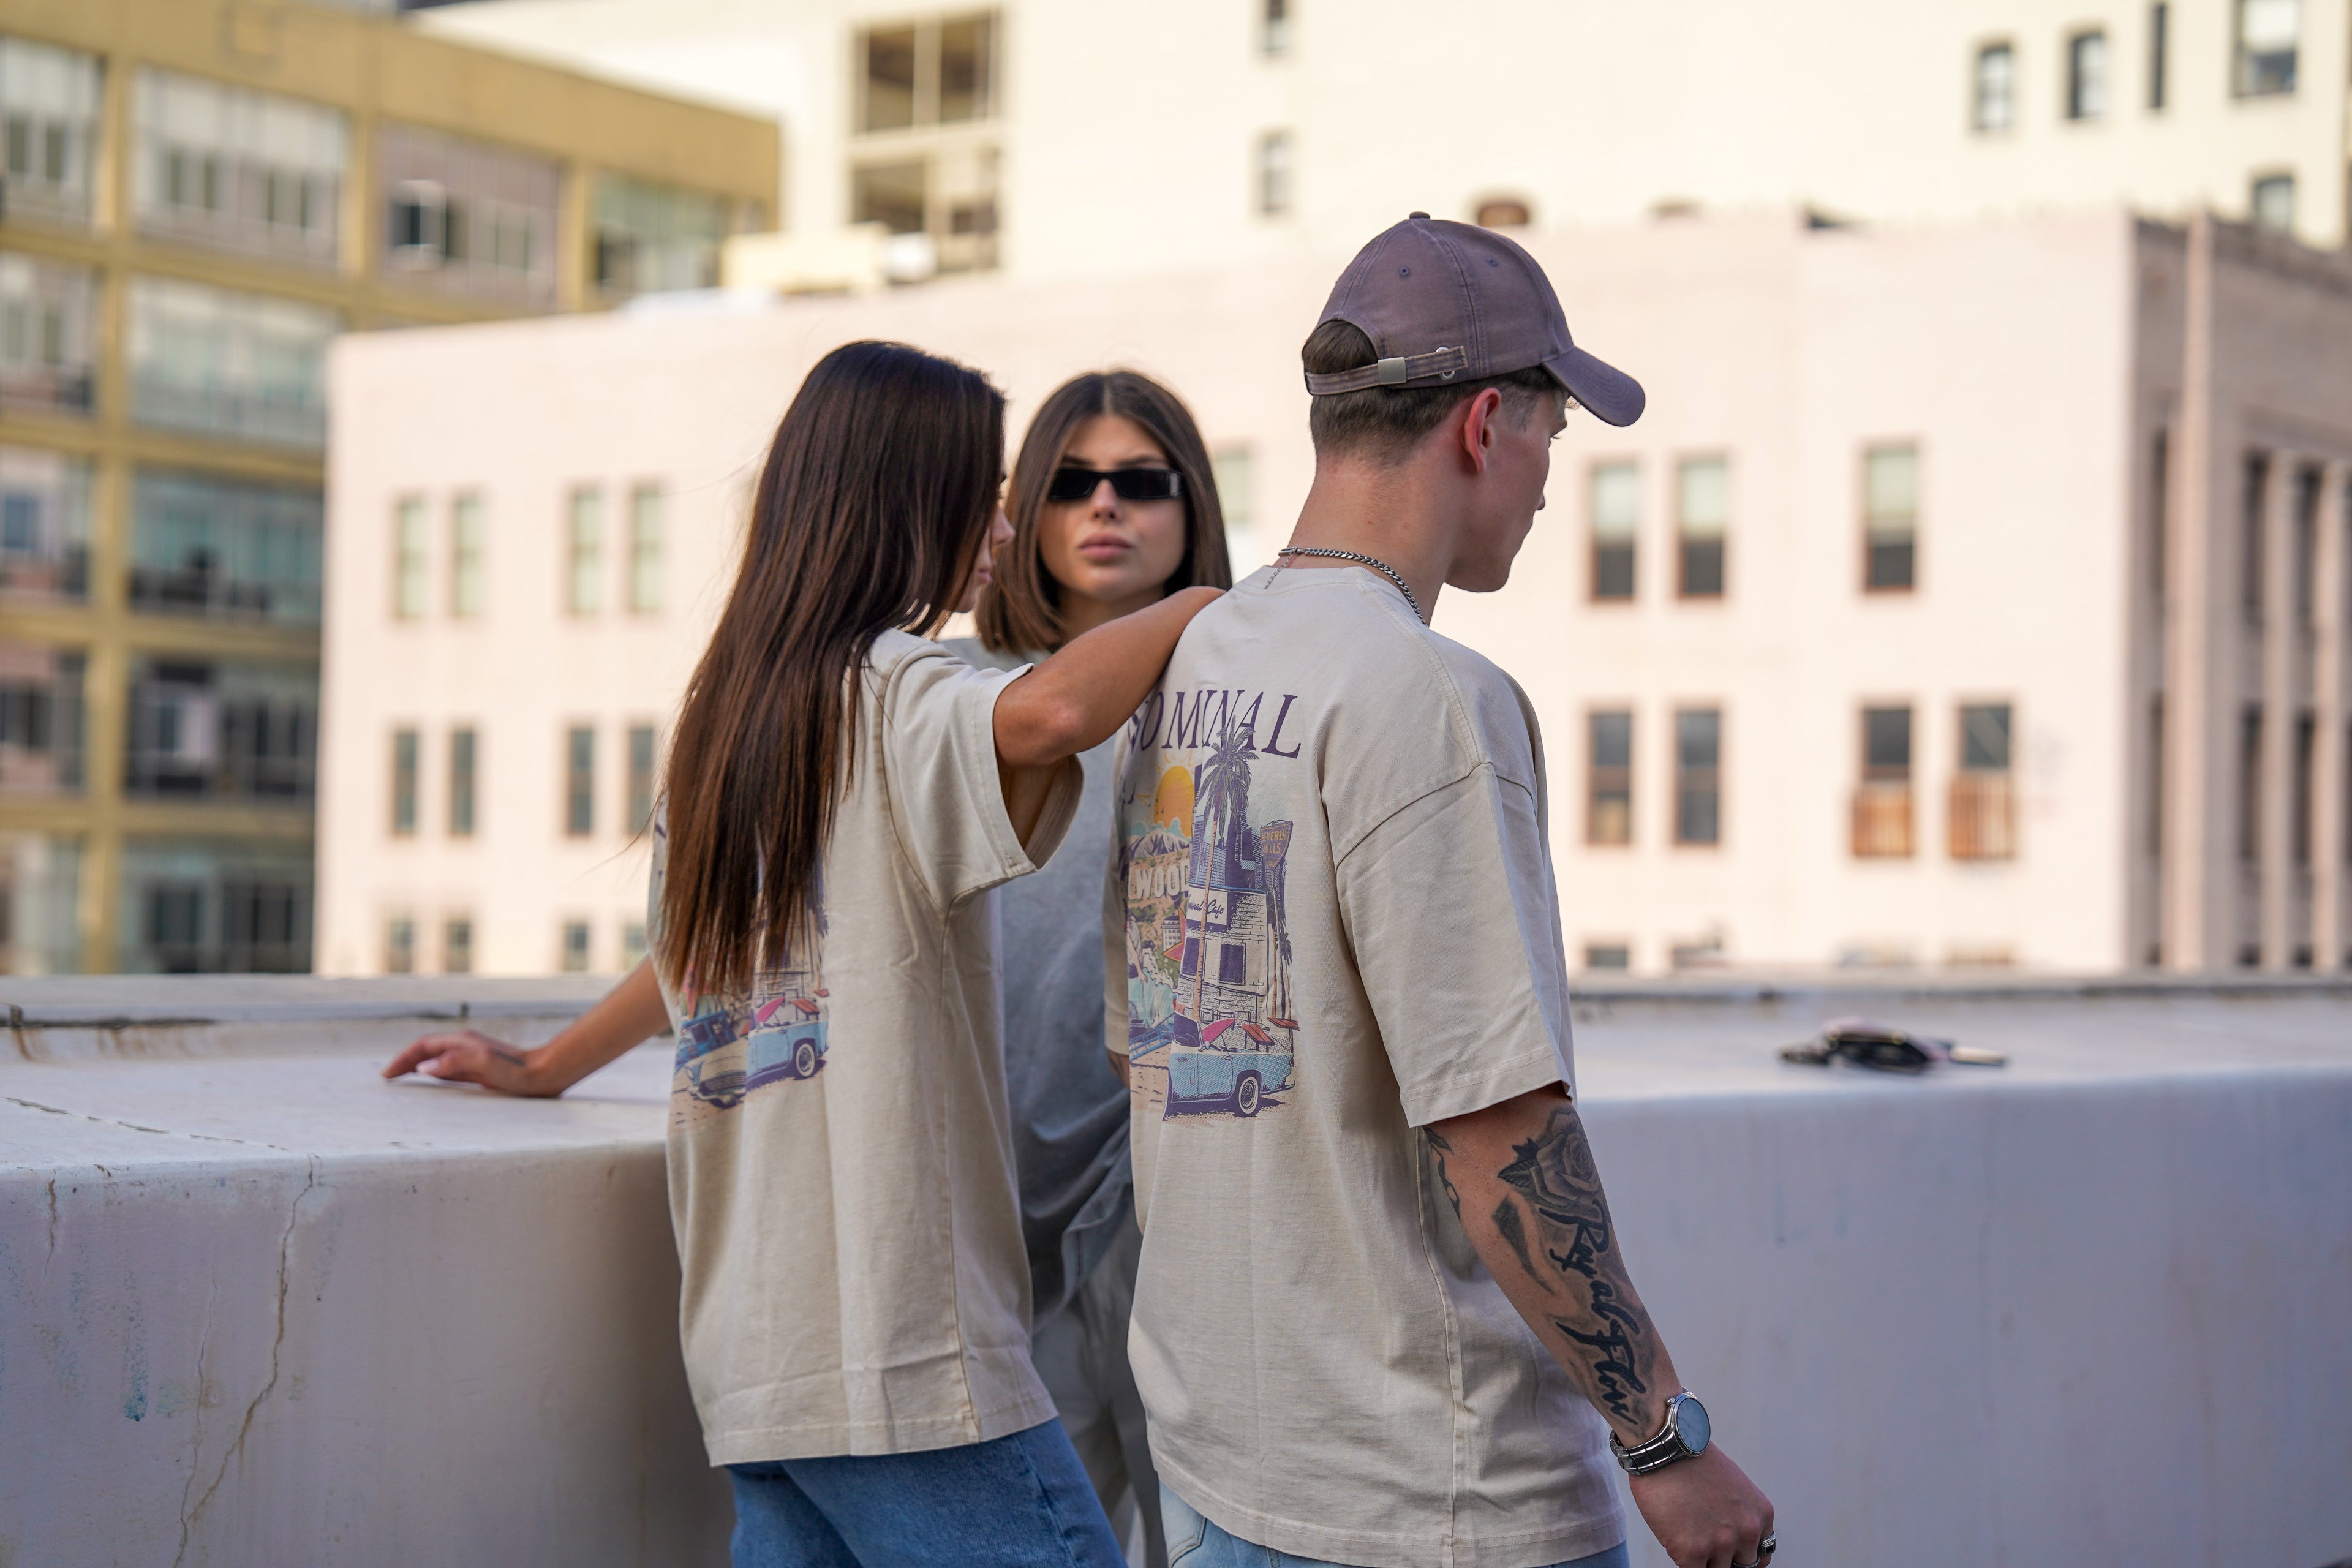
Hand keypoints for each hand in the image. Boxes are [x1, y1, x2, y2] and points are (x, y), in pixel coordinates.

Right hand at [382, 1029, 547, 1095]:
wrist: (545, 1073)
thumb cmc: (517, 1071)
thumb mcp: (485, 1065)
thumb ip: (455, 1063)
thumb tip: (424, 1068)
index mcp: (462, 1042)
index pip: (423, 1047)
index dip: (403, 1059)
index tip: (387, 1074)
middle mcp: (465, 1046)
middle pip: (427, 1050)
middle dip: (405, 1061)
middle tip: (388, 1077)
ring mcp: (472, 1055)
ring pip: (437, 1058)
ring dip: (417, 1065)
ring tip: (402, 1077)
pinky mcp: (481, 1067)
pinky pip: (449, 1067)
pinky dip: (433, 1072)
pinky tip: (432, 1081)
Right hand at [1628, 1446, 1773, 1567]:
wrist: (1665, 1447)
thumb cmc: (1692, 1460)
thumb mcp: (1735, 1486)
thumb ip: (1740, 1514)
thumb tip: (1733, 1536)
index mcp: (1761, 1516)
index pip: (1761, 1555)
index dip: (1741, 1555)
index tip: (1730, 1554)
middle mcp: (1747, 1533)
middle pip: (1741, 1566)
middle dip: (1723, 1558)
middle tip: (1705, 1543)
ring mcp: (1720, 1545)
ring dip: (1702, 1558)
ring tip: (1686, 1531)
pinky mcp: (1692, 1552)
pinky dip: (1683, 1557)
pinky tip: (1675, 1535)